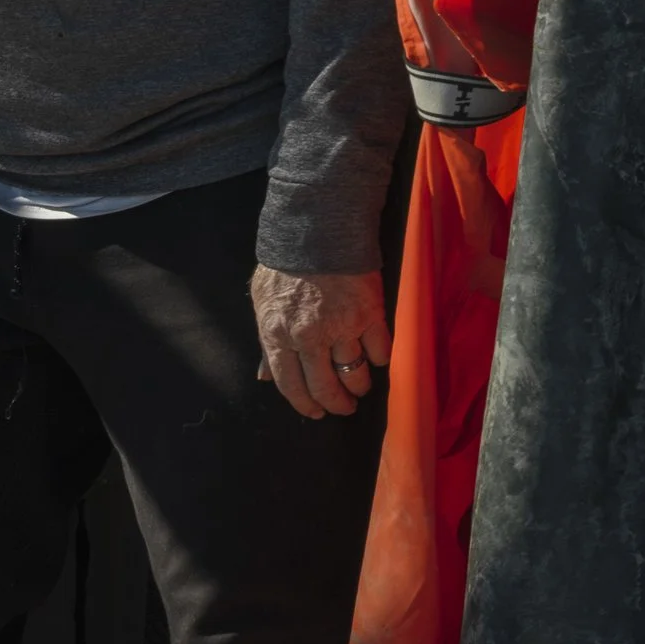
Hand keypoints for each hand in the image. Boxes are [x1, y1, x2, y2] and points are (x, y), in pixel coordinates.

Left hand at [251, 267, 389, 419]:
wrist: (318, 231)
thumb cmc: (286, 266)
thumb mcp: (263, 304)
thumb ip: (267, 344)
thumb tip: (265, 377)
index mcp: (278, 336)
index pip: (291, 386)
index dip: (305, 405)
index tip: (316, 413)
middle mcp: (310, 338)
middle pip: (325, 386)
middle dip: (336, 403)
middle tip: (344, 408)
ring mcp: (342, 326)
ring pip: (355, 371)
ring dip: (359, 385)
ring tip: (362, 387)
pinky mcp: (370, 313)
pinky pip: (380, 348)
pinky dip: (381, 358)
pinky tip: (378, 359)